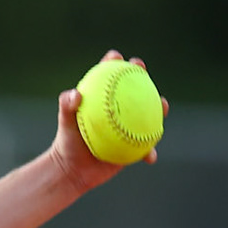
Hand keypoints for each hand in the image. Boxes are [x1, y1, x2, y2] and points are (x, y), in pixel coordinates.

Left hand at [49, 50, 168, 195]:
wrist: (74, 170)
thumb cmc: (68, 143)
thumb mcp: (65, 125)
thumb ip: (67, 107)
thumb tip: (76, 94)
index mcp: (102, 99)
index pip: (108, 76)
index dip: (114, 62)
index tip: (116, 57)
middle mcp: (118, 109)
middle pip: (134, 88)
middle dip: (141, 74)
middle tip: (141, 69)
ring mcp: (129, 126)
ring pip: (149, 114)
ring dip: (159, 108)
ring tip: (162, 105)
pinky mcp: (135, 145)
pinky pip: (147, 147)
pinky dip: (149, 152)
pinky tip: (150, 156)